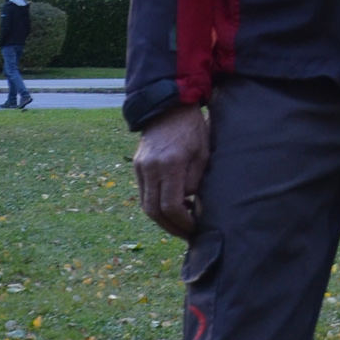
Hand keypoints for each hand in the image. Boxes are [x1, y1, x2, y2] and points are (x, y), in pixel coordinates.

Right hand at [134, 102, 210, 238]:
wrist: (168, 106)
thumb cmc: (192, 128)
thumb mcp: (202, 153)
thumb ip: (195, 181)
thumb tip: (188, 203)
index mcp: (170, 164)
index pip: (171, 205)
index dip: (182, 222)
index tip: (194, 227)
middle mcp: (151, 168)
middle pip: (154, 211)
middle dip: (170, 227)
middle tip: (185, 233)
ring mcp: (140, 167)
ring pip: (145, 205)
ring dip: (161, 219)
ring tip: (179, 223)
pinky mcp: (137, 165)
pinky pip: (143, 193)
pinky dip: (155, 205)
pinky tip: (170, 206)